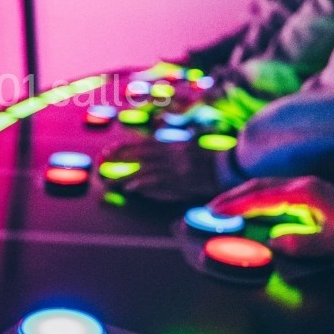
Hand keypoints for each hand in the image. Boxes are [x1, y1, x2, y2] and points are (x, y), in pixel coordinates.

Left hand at [102, 139, 221, 203]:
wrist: (233, 166)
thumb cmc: (211, 158)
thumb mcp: (189, 146)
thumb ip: (169, 148)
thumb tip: (149, 149)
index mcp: (175, 144)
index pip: (145, 144)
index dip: (125, 147)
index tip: (109, 149)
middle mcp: (173, 155)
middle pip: (141, 156)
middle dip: (119, 160)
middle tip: (101, 163)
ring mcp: (178, 169)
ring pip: (146, 171)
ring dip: (126, 176)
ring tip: (110, 182)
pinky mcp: (183, 184)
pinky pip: (159, 184)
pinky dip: (144, 185)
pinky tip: (132, 188)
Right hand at [209, 177, 333, 260]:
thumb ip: (304, 244)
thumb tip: (274, 243)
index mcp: (304, 193)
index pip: (262, 196)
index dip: (237, 205)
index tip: (216, 213)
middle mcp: (301, 185)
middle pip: (258, 186)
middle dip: (232, 197)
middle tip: (209, 210)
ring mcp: (304, 187)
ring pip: (264, 186)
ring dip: (241, 196)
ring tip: (221, 208)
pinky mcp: (307, 193)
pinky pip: (272, 192)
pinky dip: (254, 198)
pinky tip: (246, 207)